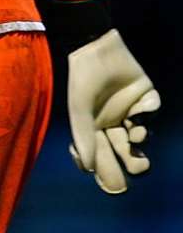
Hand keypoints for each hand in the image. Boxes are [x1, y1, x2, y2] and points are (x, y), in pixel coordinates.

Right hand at [67, 28, 159, 193]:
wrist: (94, 47)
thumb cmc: (82, 80)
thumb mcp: (79, 110)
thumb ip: (84, 137)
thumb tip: (88, 168)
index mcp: (94, 127)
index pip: (103, 155)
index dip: (108, 170)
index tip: (113, 184)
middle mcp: (113, 121)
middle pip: (126, 151)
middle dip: (134, 162)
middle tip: (139, 165)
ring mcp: (130, 108)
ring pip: (141, 134)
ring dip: (141, 139)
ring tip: (136, 134)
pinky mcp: (145, 94)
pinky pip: (152, 108)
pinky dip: (150, 111)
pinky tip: (142, 108)